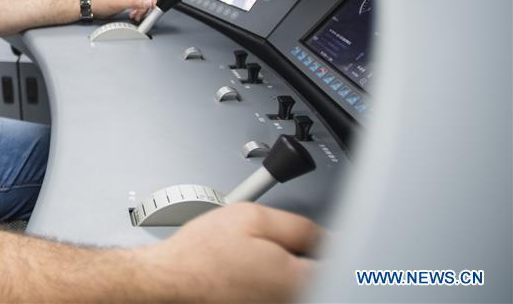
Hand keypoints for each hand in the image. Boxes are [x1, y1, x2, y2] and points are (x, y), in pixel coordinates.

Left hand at [91, 0, 155, 20]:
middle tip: (141, 14)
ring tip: (135, 15)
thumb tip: (149, 2)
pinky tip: (133, 14)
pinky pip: (138, 4)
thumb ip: (136, 2)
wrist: (91, 5)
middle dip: (144, 6)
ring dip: (140, 9)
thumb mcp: (120, 1)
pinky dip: (137, 10)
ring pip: (142, 1)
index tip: (154, 8)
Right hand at [136, 203, 320, 302]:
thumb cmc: (202, 254)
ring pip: (301, 287)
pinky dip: (271, 284)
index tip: (323, 239)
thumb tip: (330, 236)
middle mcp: (290, 302)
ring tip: (258, 261)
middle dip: (311, 259)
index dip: (333, 245)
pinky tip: (250, 275)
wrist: (169, 281)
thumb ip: (300, 226)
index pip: (342, 264)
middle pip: (321, 278)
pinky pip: (279, 295)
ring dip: (291, 272)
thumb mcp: (253, 217)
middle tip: (280, 247)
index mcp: (297, 280)